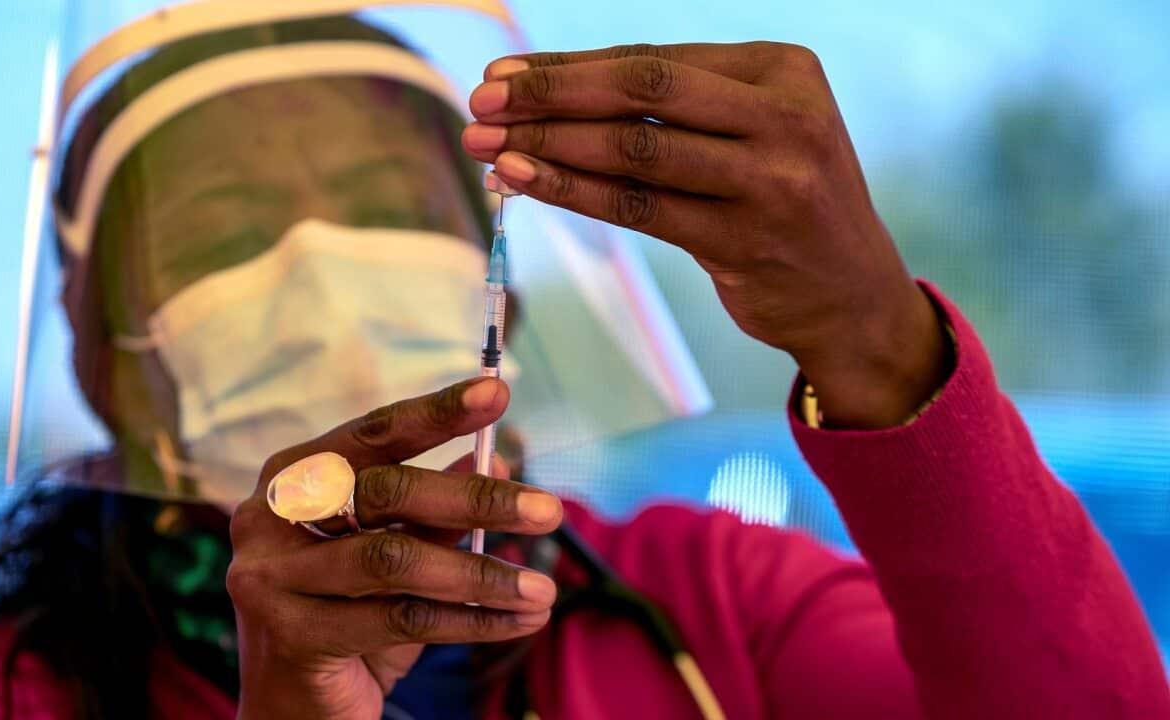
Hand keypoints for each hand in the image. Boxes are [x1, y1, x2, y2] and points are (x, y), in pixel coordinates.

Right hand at [228, 378, 561, 718]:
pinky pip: (401, 620)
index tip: (499, 394)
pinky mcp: (290, 634)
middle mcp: (269, 517)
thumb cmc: (349, 617)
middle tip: (547, 510)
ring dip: (481, 574)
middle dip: (476, 499)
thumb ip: (436, 509)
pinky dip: (471, 621)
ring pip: (395, 561)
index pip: (372, 433)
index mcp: (292, 477)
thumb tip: (499, 461)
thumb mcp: (398, 554)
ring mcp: (271, 577)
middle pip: (385, 492)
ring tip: (541, 589)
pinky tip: (518, 622)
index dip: (437, 412)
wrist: (297, 708)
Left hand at [462, 43, 948, 427]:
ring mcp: (770, 180)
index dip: (572, 65)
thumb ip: (680, 108)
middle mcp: (785, 117)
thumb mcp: (757, 133)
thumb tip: (557, 87)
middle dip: (551, 92)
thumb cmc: (787, 202)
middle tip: (482, 98)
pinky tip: (522, 178)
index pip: (656, 61)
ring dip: (548, 144)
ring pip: (634, 151)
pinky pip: (638, 208)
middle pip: (642, 93)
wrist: (854, 295)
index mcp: (784, 71)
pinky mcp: (745, 240)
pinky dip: (572, 191)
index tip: (504, 72)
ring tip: (484, 142)